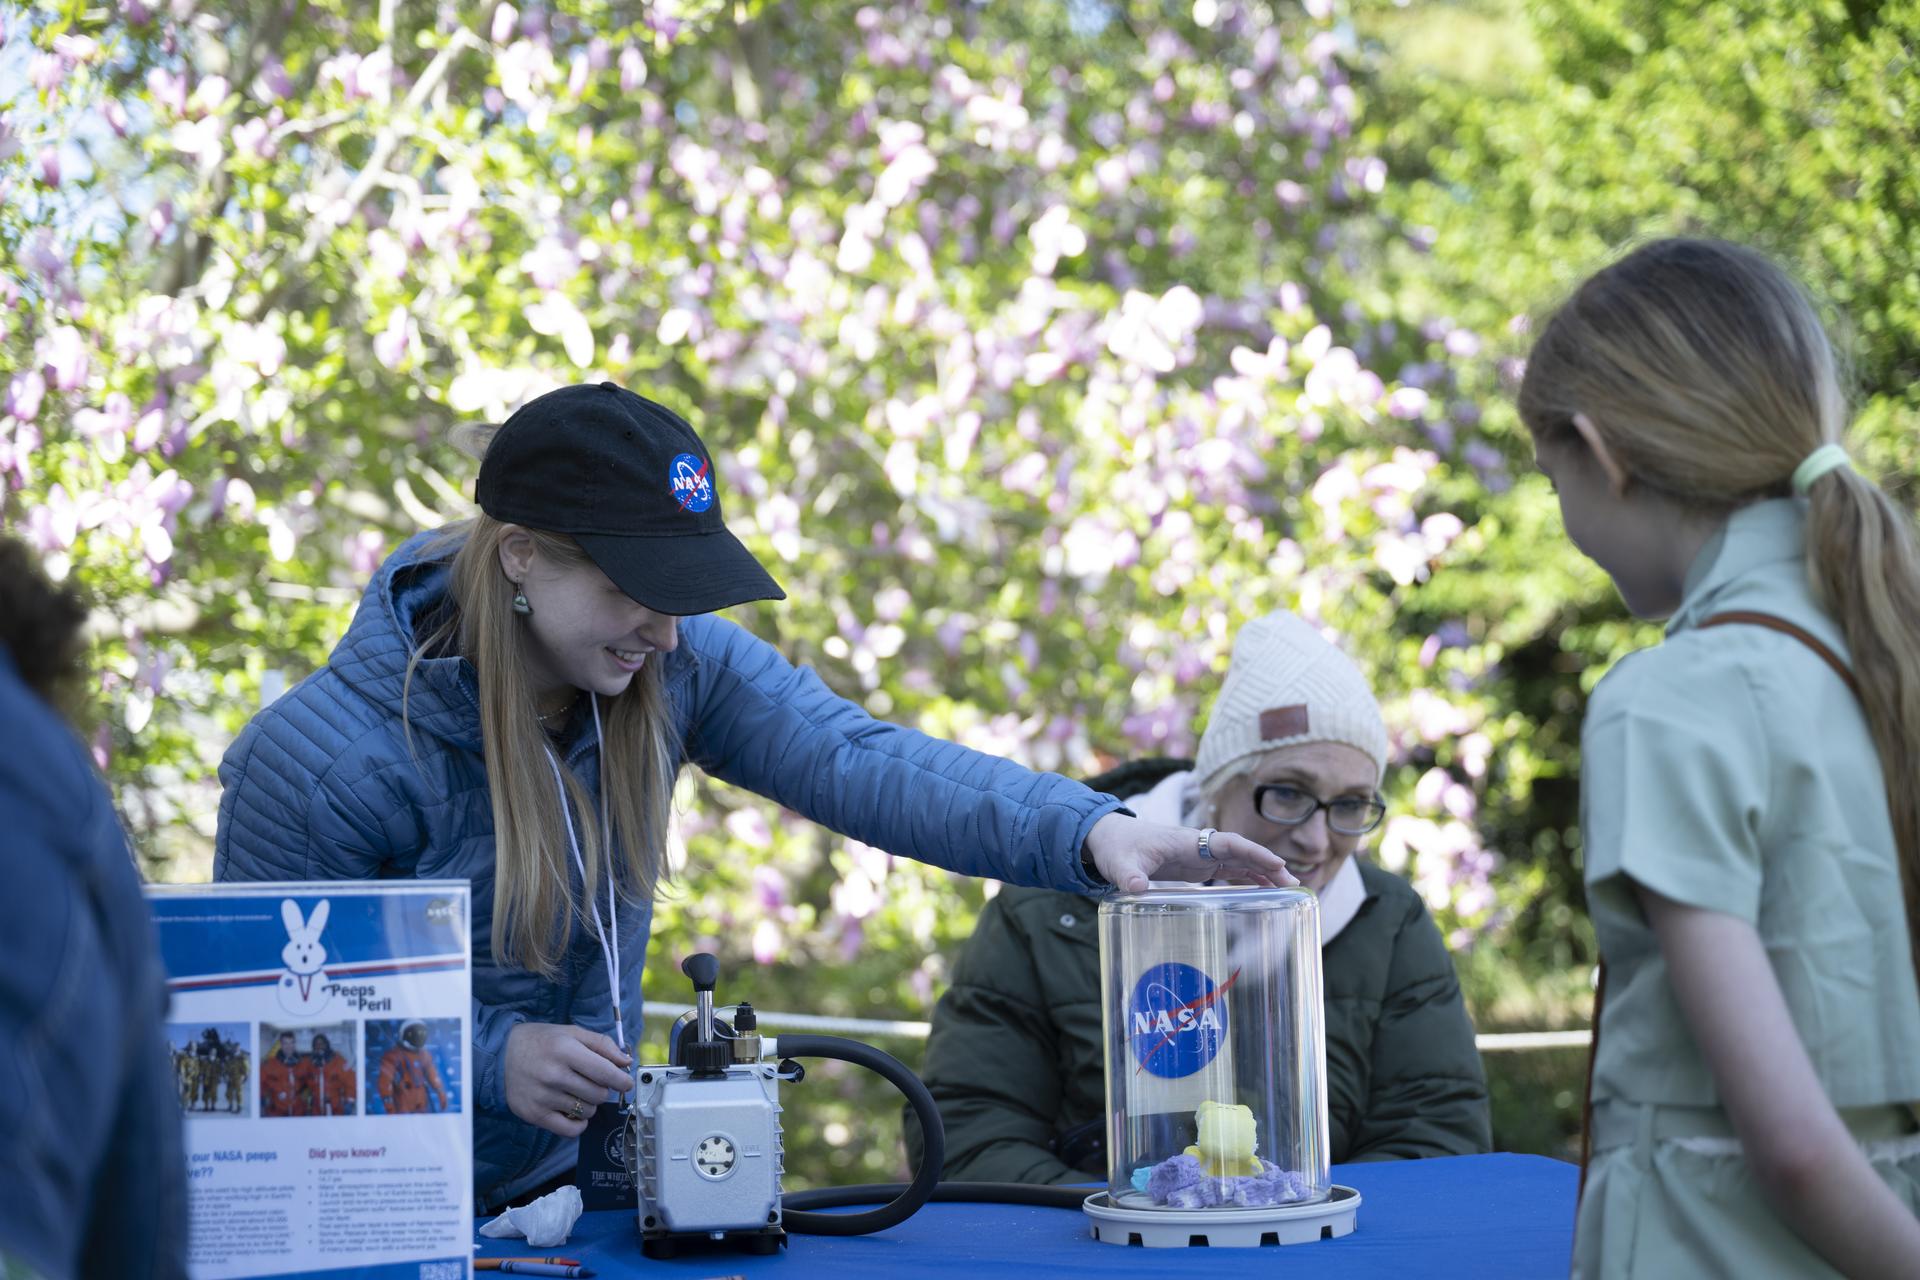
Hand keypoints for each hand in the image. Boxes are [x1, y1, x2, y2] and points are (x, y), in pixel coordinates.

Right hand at [503, 1021, 632, 1137]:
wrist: (501, 1055)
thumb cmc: (542, 1042)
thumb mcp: (571, 1033)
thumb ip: (602, 1044)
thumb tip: (626, 1062)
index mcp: (565, 1049)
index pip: (605, 1073)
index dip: (622, 1080)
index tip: (626, 1083)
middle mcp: (553, 1074)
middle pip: (599, 1094)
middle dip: (602, 1089)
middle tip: (591, 1082)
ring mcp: (543, 1096)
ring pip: (587, 1111)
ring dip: (589, 1104)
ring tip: (576, 1092)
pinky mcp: (534, 1114)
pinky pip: (570, 1130)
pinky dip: (579, 1124)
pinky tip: (575, 1112)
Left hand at [1083, 813, 1297, 893]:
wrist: (1109, 839)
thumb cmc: (1117, 847)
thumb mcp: (1121, 863)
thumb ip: (1129, 876)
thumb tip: (1136, 888)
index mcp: (1187, 841)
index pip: (1228, 843)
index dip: (1253, 853)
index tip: (1277, 863)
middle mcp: (1199, 846)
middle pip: (1242, 853)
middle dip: (1268, 865)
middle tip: (1294, 885)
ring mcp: (1200, 856)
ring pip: (1240, 862)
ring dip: (1264, 874)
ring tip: (1288, 891)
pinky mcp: (1197, 866)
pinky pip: (1229, 871)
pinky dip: (1249, 879)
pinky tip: (1264, 891)